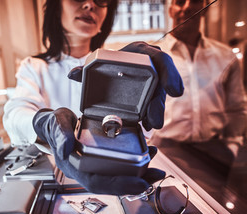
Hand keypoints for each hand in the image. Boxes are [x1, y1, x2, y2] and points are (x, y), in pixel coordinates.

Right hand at [32, 107, 164, 194]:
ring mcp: (93, 166)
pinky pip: (119, 166)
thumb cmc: (55, 124)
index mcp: (73, 166)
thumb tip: (65, 147)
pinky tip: (147, 153)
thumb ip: (60, 133)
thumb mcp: (55, 123)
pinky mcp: (101, 160)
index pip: (96, 182)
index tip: (140, 183)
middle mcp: (84, 171)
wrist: (55, 124)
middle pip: (111, 184)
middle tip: (157, 174)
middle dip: (136, 183)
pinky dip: (135, 163)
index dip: (118, 185)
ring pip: (117, 177)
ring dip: (139, 174)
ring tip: (156, 168)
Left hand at [68, 42, 183, 130]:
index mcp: (143, 54)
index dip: (170, 75)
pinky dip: (150, 116)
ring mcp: (153, 82)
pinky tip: (147, 126)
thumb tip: (72, 74)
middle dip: (159, 105)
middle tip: (155, 121)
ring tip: (151, 126)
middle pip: (161, 85)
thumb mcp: (100, 64)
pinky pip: (153, 105)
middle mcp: (152, 67)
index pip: (162, 60)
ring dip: (155, 113)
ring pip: (158, 98)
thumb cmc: (111, 63)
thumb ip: (87, 70)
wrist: (115, 68)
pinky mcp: (150, 95)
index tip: (174, 92)